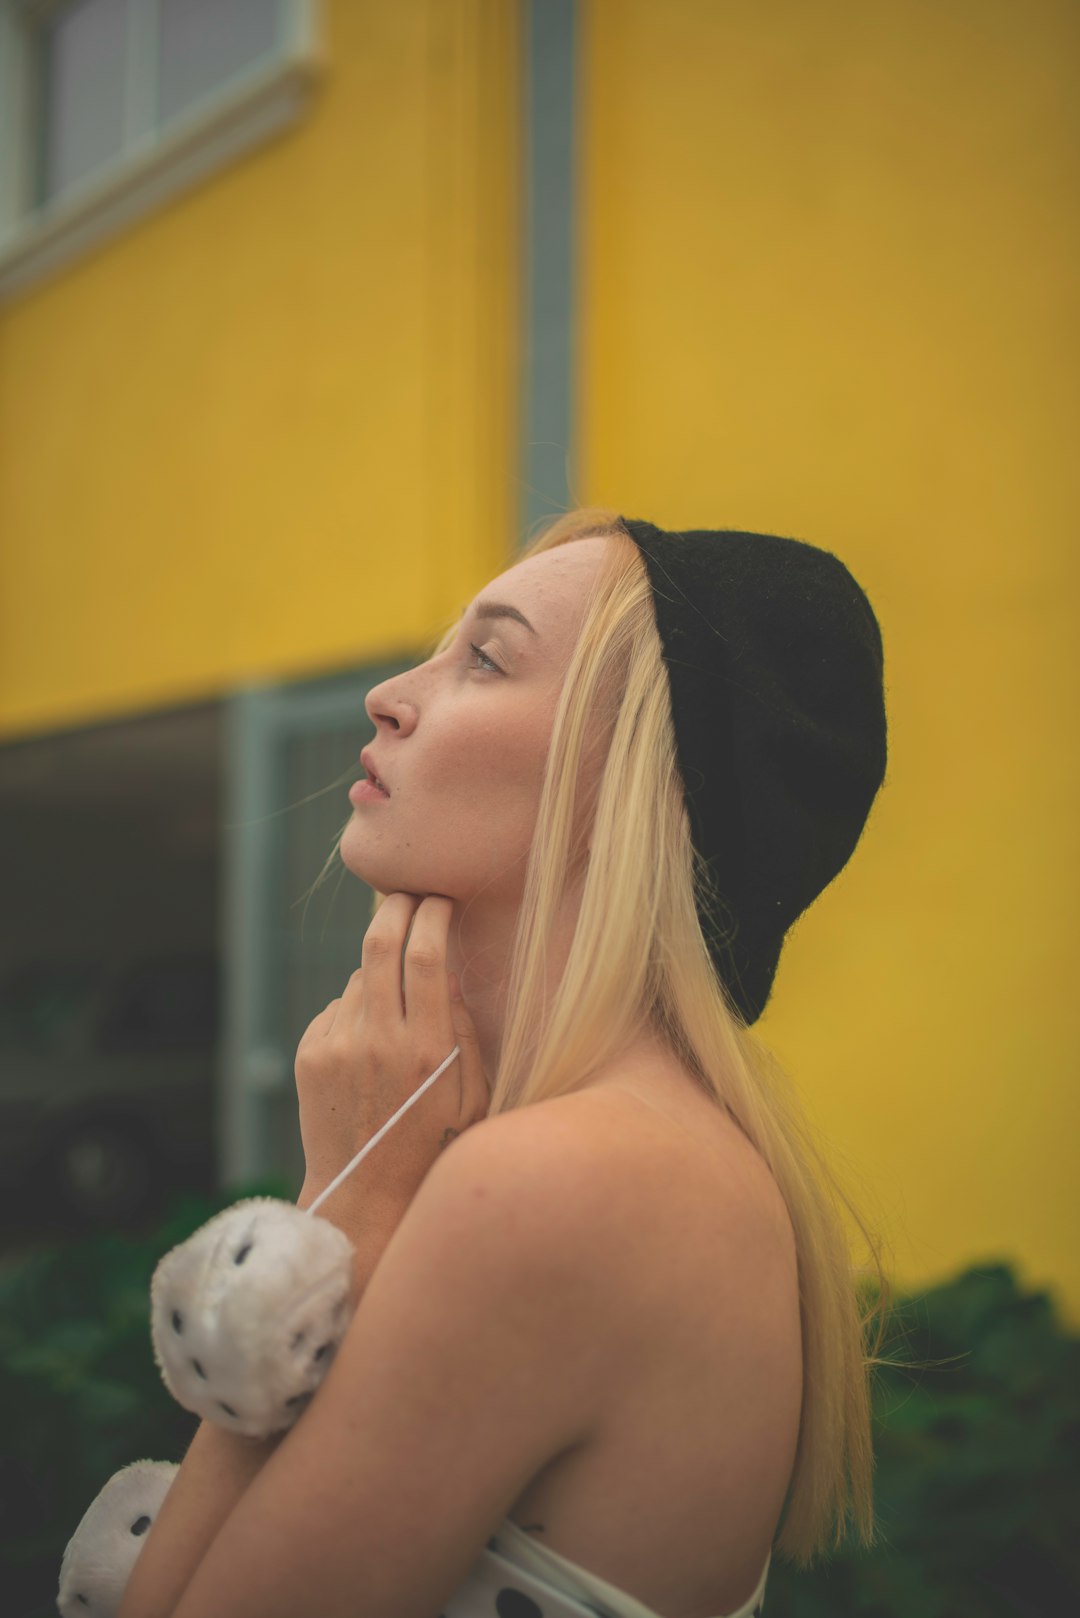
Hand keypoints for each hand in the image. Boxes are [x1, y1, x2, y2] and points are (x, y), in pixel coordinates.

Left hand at [293, 894, 489, 1231]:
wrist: (365, 1195)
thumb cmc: (433, 1147)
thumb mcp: (473, 1097)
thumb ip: (465, 1033)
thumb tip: (449, 977)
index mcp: (426, 1051)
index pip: (426, 957)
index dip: (432, 915)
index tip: (440, 898)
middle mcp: (378, 1042)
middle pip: (378, 945)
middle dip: (395, 908)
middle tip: (408, 895)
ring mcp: (337, 1047)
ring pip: (359, 979)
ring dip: (379, 977)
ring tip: (397, 1015)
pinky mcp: (309, 1056)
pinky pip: (337, 1010)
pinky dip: (356, 1013)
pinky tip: (368, 1052)